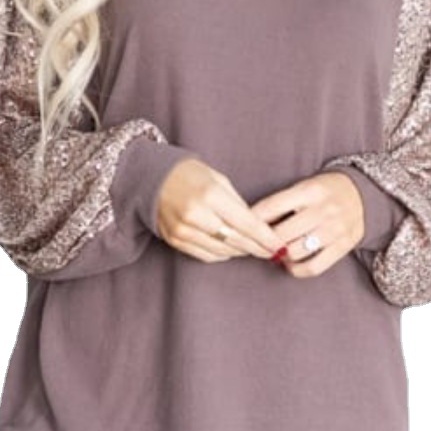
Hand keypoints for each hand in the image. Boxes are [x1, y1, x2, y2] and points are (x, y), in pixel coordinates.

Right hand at [156, 158, 285, 262]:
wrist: (151, 178)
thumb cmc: (190, 175)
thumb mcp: (219, 180)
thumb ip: (238, 204)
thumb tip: (258, 228)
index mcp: (210, 195)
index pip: (246, 223)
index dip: (265, 238)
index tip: (278, 245)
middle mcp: (196, 215)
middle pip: (237, 241)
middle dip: (258, 248)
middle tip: (272, 252)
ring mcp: (183, 231)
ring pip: (223, 251)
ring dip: (241, 252)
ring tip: (254, 249)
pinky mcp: (175, 241)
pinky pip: (206, 255)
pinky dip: (222, 254)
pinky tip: (232, 250)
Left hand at [248, 171, 364, 276]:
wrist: (362, 194)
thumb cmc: (323, 192)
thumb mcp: (303, 187)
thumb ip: (280, 203)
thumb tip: (250, 223)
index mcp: (310, 190)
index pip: (271, 207)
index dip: (253, 221)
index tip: (242, 227)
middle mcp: (323, 209)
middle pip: (282, 234)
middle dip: (265, 241)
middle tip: (257, 243)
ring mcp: (335, 229)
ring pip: (295, 252)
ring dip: (279, 256)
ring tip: (274, 252)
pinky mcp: (343, 246)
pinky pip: (314, 267)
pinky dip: (296, 270)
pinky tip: (290, 264)